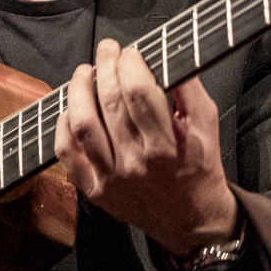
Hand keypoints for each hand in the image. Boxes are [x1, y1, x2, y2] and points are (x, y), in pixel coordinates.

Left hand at [54, 39, 238, 256]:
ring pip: (82, 124)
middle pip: (108, 101)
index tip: (130, 52)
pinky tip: (70, 110)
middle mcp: (136, 162)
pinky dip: (62, 126)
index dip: (130, 63)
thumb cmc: (199, 168)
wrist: (191, 220)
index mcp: (166, 145)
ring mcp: (111, 178)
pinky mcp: (95, 191)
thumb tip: (167, 53)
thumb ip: (189, 88)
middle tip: (107, 51)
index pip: (138, 91)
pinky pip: (67, 154)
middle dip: (104, 66)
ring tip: (84, 73)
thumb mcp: (208, 124)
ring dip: (78, 90)